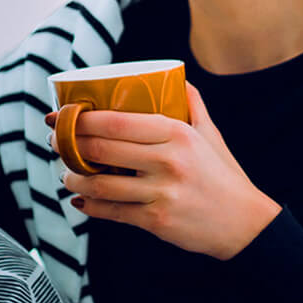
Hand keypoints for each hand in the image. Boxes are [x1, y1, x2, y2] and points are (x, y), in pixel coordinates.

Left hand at [56, 82, 281, 259]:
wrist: (246, 224)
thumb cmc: (223, 176)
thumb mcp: (211, 135)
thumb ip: (192, 106)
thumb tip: (177, 78)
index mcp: (177, 134)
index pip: (116, 121)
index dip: (80, 118)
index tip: (61, 116)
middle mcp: (168, 161)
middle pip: (101, 148)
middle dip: (68, 144)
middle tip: (56, 141)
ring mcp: (161, 192)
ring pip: (99, 183)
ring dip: (73, 178)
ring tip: (65, 173)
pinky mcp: (156, 219)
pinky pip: (111, 211)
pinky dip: (89, 206)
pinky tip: (79, 201)